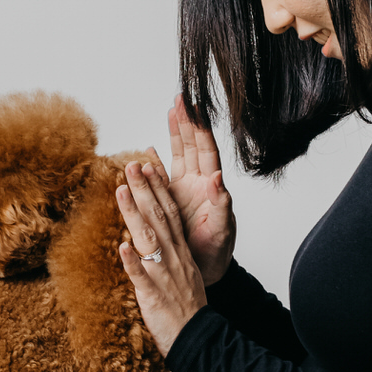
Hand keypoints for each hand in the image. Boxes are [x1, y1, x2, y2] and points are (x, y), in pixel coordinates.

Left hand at [116, 159, 205, 357]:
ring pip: (148, 240)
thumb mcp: (180, 272)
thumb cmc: (185, 307)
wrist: (197, 337)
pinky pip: (142, 277)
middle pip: (158, 217)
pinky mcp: (154, 296)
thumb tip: (148, 236)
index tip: (146, 165)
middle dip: (143, 190)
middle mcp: (173, 258)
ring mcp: (164, 275)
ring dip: (134, 214)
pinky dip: (132, 262)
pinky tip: (122, 247)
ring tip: (121, 191)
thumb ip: (165, 251)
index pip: (168, 212)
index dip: (157, 188)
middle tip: (130, 165)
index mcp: (179, 251)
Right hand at [161, 96, 235, 285]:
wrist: (207, 273)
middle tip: (181, 98)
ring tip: (171, 111)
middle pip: (193, 146)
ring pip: (179, 156)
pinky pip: (162, 177)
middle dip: (187, 122)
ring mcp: (183, 192)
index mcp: (210, 188)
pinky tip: (149, 150)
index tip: (194, 107)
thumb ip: (221, 205)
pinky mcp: (170, 203)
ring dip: (176, 134)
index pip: (206, 151)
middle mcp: (197, 185)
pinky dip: (156, 162)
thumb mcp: (222, 230)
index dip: (201, 128)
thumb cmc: (218, 253)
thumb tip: (217, 178)